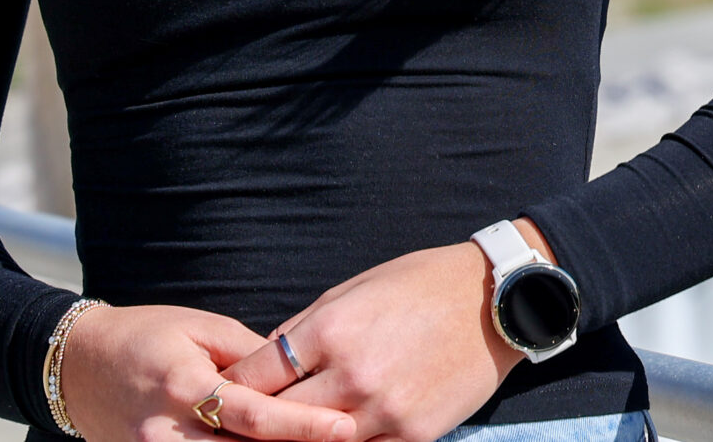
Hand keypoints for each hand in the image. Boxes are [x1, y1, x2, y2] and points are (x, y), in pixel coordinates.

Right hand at [57, 302, 357, 441]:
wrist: (78, 367)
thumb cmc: (147, 336)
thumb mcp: (201, 328)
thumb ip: (252, 356)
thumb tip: (301, 374)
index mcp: (186, 386)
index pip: (255, 415)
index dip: (302, 425)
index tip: (345, 427)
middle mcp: (168, 433)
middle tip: (348, 440)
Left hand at [221, 223, 544, 441]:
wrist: (496, 301)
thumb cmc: (420, 285)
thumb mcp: (354, 290)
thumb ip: (305, 330)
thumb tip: (261, 362)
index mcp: (331, 330)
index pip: (255, 377)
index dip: (230, 391)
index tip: (216, 400)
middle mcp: (352, 375)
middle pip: (277, 420)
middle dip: (255, 425)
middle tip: (238, 428)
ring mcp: (383, 410)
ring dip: (298, 440)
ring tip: (286, 433)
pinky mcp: (413, 435)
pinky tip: (335, 437)